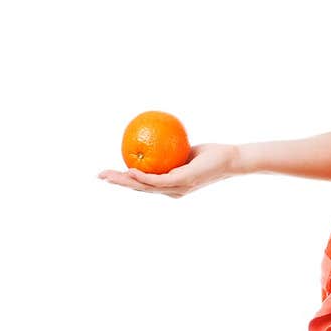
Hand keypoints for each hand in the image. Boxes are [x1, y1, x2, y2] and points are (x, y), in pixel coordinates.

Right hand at [97, 143, 238, 197]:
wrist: (230, 159)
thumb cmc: (210, 155)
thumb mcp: (184, 152)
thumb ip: (169, 152)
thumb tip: (153, 138)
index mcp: (172, 186)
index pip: (144, 185)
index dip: (126, 181)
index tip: (110, 173)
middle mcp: (173, 191)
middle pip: (140, 189)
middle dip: (118, 183)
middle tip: (100, 176)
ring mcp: (178, 188)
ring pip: (145, 187)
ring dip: (124, 182)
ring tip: (108, 175)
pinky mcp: (183, 182)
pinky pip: (158, 181)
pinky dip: (143, 177)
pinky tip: (130, 171)